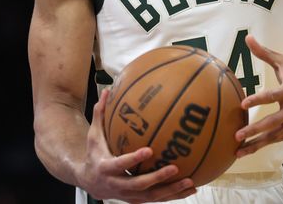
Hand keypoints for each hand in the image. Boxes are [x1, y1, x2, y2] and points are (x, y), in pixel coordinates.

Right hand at [80, 88, 196, 202]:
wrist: (90, 182)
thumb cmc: (94, 154)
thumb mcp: (93, 136)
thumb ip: (100, 114)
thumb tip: (108, 90)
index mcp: (106, 167)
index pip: (120, 164)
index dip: (133, 159)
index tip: (149, 150)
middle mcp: (117, 184)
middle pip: (139, 185)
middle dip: (157, 178)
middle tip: (175, 168)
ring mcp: (128, 195)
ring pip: (152, 196)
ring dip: (171, 191)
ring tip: (190, 182)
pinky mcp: (138, 199)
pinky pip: (157, 199)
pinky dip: (174, 195)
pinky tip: (191, 188)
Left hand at [235, 35, 282, 157]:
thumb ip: (265, 53)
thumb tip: (247, 37)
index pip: (273, 96)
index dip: (258, 100)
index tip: (242, 104)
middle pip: (274, 121)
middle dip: (255, 129)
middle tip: (237, 134)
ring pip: (275, 136)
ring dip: (256, 144)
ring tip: (238, 150)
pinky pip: (277, 140)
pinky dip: (262, 145)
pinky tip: (247, 150)